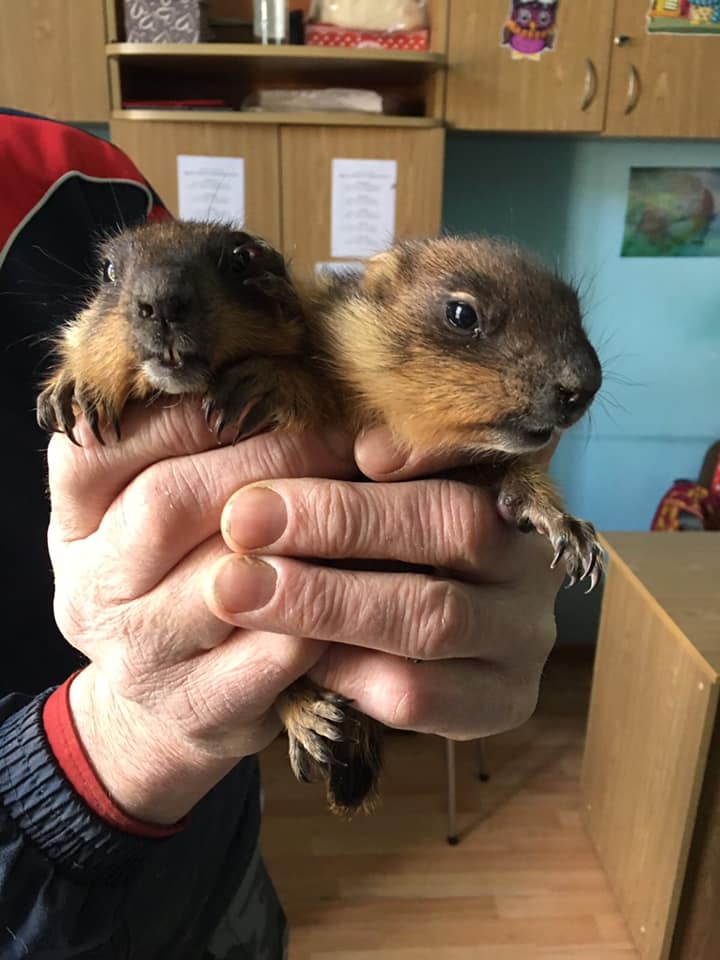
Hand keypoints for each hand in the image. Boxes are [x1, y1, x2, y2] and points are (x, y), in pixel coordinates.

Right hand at [47, 402, 356, 822]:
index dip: (188, 410)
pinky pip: (275, 650)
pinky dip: (329, 604)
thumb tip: (272, 365)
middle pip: (168, 502)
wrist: (170, 703)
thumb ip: (185, 448)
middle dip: (269, 456)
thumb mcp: (153, 509)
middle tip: (341, 432)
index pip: (102, 446)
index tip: (267, 380)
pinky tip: (369, 570)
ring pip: (227, 579)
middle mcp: (90, 589)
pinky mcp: (200, 708)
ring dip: (310, 528)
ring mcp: (140, 656)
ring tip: (369, 490)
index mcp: (75, 523)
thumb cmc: (179, 578)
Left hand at [205, 426, 563, 740]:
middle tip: (244, 516)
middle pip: (457, 526)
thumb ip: (363, 470)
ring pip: (432, 617)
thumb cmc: (378, 555)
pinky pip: (420, 693)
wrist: (399, 657)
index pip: (483, 453)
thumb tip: (357, 446)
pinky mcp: (502, 703)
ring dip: (325, 602)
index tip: (359, 449)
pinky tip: (291, 653)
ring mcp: (525, 638)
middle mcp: (531, 562)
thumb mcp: (376, 502)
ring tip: (237, 588)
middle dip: (342, 519)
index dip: (427, 446)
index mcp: (512, 488)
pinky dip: (347, 671)